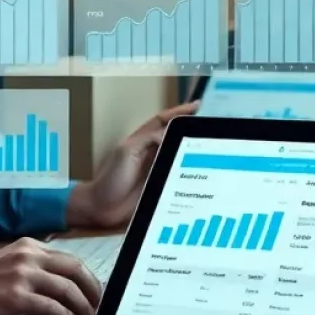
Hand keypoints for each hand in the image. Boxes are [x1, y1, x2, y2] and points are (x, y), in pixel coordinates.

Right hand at [0, 238, 101, 314]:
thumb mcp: (9, 265)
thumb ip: (35, 269)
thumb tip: (64, 288)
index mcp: (30, 247)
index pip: (70, 259)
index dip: (88, 276)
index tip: (97, 290)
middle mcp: (29, 256)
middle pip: (75, 269)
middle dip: (93, 288)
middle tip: (100, 304)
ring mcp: (22, 274)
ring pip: (66, 287)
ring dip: (82, 304)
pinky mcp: (13, 295)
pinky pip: (48, 305)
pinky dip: (63, 314)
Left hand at [66, 102, 198, 230]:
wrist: (101, 208)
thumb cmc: (110, 179)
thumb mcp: (126, 152)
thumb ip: (147, 139)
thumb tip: (169, 133)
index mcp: (142, 140)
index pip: (164, 121)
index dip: (180, 112)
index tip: (197, 106)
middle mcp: (152, 152)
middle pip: (175, 136)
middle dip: (191, 129)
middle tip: (211, 125)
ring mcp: (158, 169)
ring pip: (180, 154)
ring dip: (194, 149)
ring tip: (212, 145)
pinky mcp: (162, 185)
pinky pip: (180, 174)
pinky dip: (191, 171)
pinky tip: (204, 170)